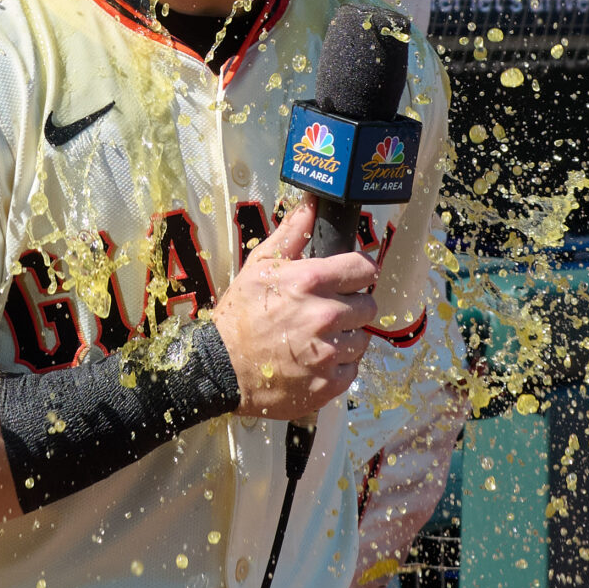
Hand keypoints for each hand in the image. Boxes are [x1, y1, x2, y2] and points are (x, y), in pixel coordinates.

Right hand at [213, 200, 377, 422]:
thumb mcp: (259, 266)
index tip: (350, 280)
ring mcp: (327, 353)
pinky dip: (337, 366)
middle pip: (368, 307)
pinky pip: (351, 369)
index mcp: (310, 281)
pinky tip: (315, 361)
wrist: (220, 368)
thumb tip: (312, 204)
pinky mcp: (328, 383)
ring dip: (345, 339)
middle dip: (352, 307)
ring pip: (361, 340)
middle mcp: (324, 316)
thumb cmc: (240, 314)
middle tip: (328, 312)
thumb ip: (291, 234)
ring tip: (319, 339)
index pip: (364, 269)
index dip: (358, 273)